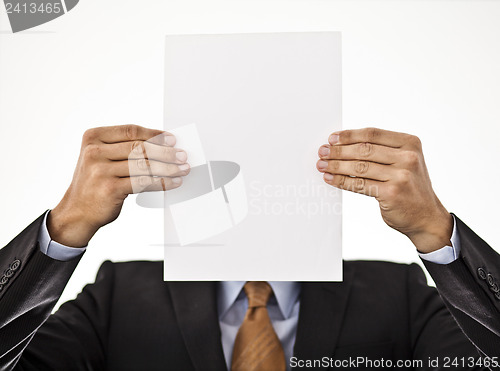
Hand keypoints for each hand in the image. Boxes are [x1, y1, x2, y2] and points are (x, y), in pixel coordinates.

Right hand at [48, 125, 189, 246]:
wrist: (77, 212)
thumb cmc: (95, 183)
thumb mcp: (101, 158)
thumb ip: (123, 149)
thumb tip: (161, 144)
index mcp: (93, 138)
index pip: (130, 131)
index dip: (154, 134)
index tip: (171, 138)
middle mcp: (94, 152)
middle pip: (139, 147)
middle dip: (165, 152)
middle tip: (182, 155)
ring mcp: (100, 170)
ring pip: (144, 165)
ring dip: (168, 168)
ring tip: (183, 169)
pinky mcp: (110, 188)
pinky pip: (143, 182)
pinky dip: (162, 182)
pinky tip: (173, 182)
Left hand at [317, 127, 452, 252]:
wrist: (427, 217)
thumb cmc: (410, 188)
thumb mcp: (404, 162)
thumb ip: (382, 151)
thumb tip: (344, 145)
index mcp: (410, 143)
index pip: (372, 134)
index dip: (349, 135)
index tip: (332, 138)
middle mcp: (408, 157)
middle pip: (364, 149)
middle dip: (339, 150)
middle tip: (322, 152)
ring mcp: (401, 175)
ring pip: (359, 166)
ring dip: (336, 165)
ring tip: (322, 165)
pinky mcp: (392, 193)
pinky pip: (359, 184)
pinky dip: (341, 181)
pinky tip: (330, 179)